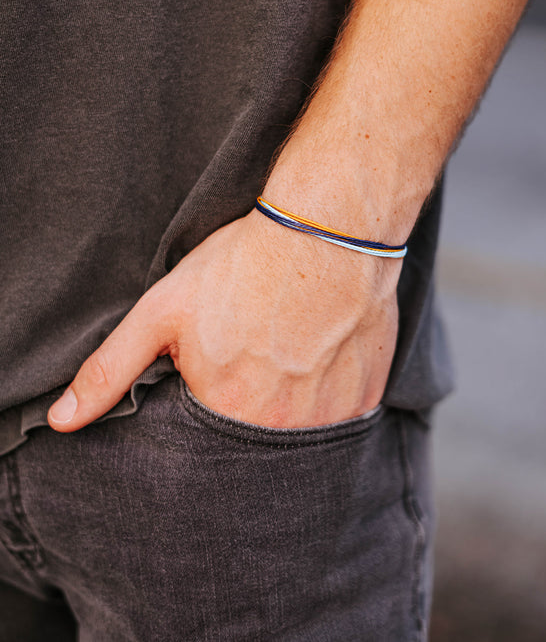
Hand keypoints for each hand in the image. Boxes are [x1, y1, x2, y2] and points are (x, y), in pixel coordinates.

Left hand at [48, 208, 401, 430]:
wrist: (328, 228)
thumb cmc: (243, 265)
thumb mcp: (162, 310)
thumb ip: (109, 370)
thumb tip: (62, 421)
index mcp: (227, 413)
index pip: (204, 435)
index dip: (206, 393)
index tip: (220, 358)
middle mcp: (282, 428)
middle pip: (252, 436)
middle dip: (247, 400)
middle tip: (256, 348)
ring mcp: (330, 416)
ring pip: (297, 428)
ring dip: (288, 398)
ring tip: (287, 346)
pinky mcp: (364, 397)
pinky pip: (338, 414)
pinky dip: (325, 391)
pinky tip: (318, 350)